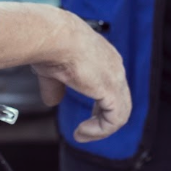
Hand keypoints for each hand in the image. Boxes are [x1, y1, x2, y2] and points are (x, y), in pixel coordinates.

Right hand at [32, 12, 130, 141]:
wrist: (53, 36)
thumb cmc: (50, 44)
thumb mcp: (52, 69)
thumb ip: (55, 87)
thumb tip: (52, 102)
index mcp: (102, 56)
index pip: (110, 84)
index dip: (99, 104)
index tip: (85, 117)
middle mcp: (114, 65)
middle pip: (119, 99)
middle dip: (101, 117)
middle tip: (85, 130)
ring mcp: (116, 77)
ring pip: (120, 112)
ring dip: (101, 128)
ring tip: (81, 134)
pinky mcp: (112, 90)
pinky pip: (115, 119)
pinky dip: (100, 130)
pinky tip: (82, 131)